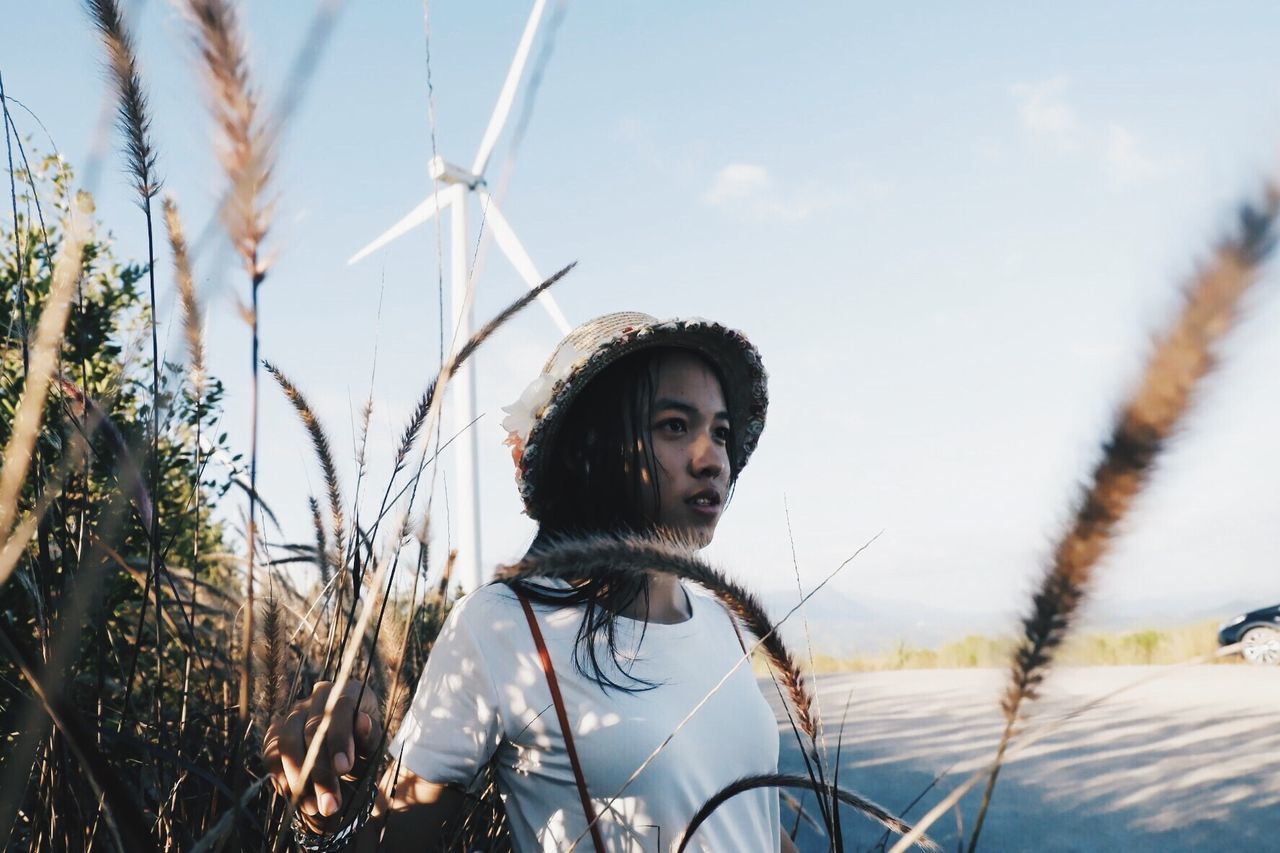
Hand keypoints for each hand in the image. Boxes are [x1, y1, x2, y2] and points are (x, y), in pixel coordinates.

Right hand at [263, 680, 382, 830]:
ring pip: (287, 744)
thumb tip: (362, 722)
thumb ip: (370, 736)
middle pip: (311, 730)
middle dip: (321, 770)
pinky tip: (301, 802)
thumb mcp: (373, 743)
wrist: (346, 750)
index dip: (339, 738)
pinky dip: (284, 782)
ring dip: (300, 780)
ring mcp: (293, 714)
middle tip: (331, 804)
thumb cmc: (363, 744)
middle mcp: (316, 698)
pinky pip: (272, 757)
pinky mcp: (275, 734)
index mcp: (346, 691)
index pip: (339, 707)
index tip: (344, 769)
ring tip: (316, 808)